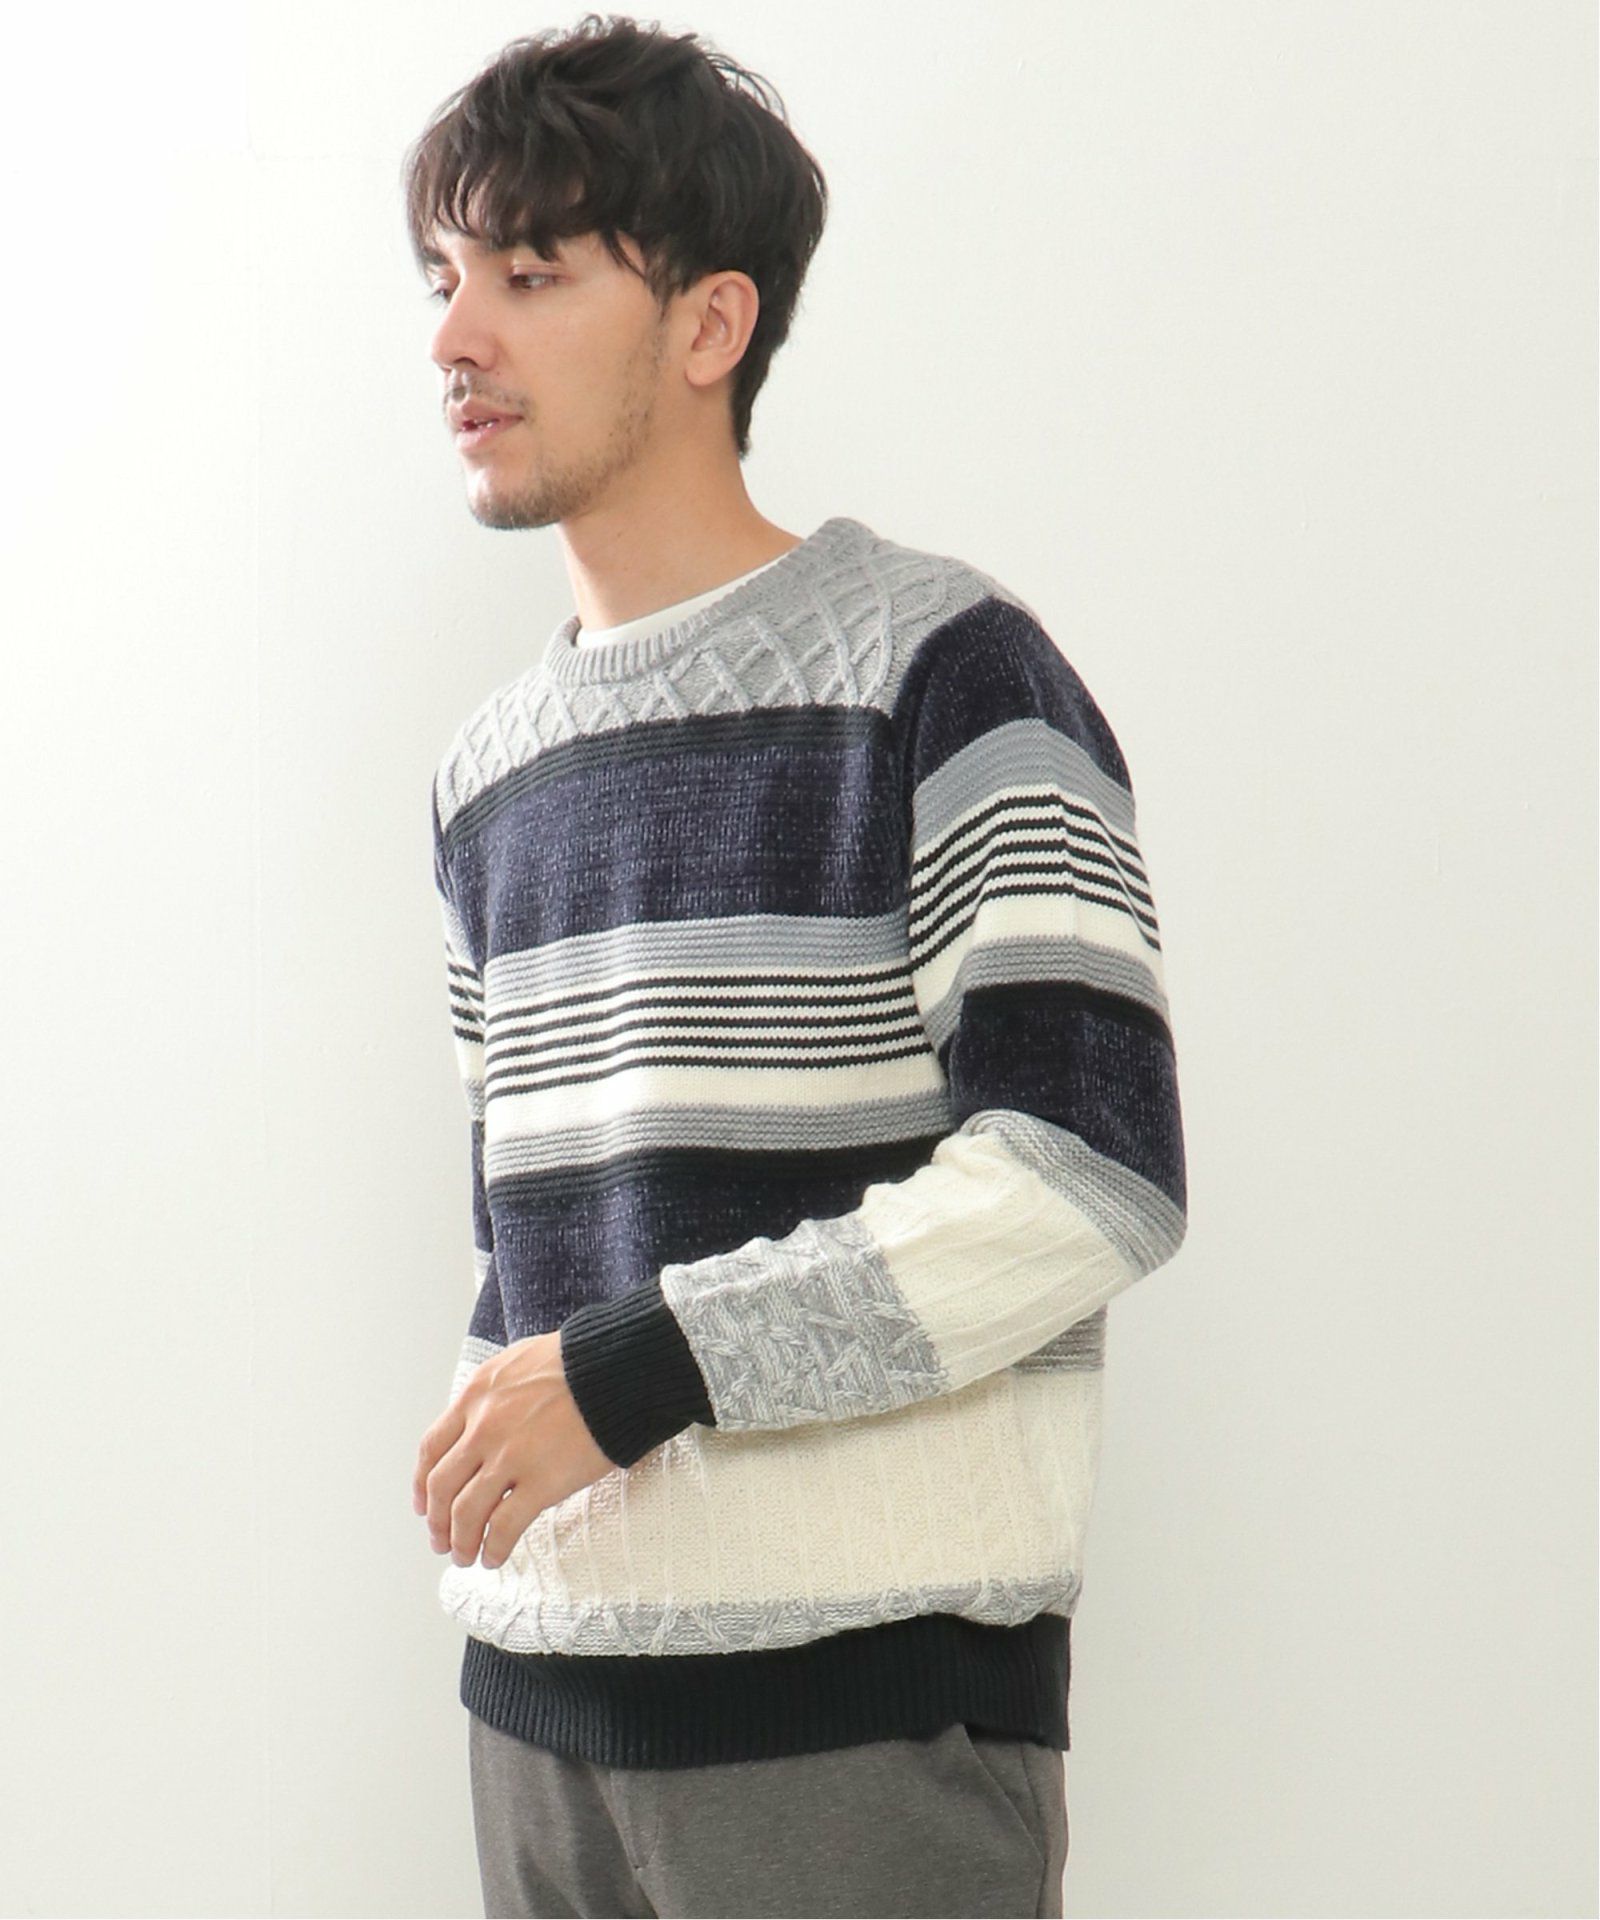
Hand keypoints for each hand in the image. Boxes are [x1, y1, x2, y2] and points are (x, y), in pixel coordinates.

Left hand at [412, 1331, 615, 1570]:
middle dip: (436, 1521)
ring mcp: (511, 1456)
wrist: (618, 1369)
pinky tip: (494, 1557)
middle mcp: (483, 1427)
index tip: (422, 1504)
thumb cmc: (578, 1362)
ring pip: (465, 1513)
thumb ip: (494, 1393)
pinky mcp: (542, 1482)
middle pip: (441, 1486)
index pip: (431, 1449)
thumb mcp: (519, 1362)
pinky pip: (504, 1527)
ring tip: (465, 1557)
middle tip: (440, 1540)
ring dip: (460, 1542)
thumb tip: (481, 1419)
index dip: (421, 1484)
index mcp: (476, 1396)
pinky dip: (493, 1549)